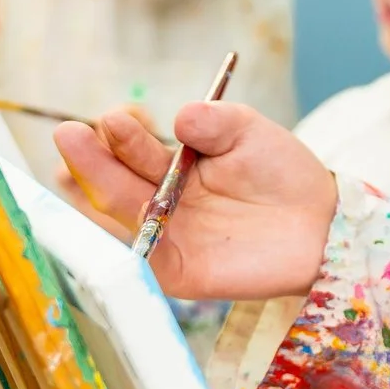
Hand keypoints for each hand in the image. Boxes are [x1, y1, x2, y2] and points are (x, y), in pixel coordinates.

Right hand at [54, 102, 338, 299]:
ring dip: (97, 194)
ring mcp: (168, 237)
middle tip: (69, 135)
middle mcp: (163, 201)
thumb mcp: (249, 133)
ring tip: (68, 169)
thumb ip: (216, 122)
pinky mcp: (178, 272)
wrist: (321, 223)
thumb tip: (181, 117)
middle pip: (119, 181)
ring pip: (123, 215)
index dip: (123, 135)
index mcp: (174, 166)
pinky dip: (120, 242)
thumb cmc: (283, 174)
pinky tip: (98, 222)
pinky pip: (142, 259)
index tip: (114, 119)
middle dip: (92, 160)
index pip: (138, 150)